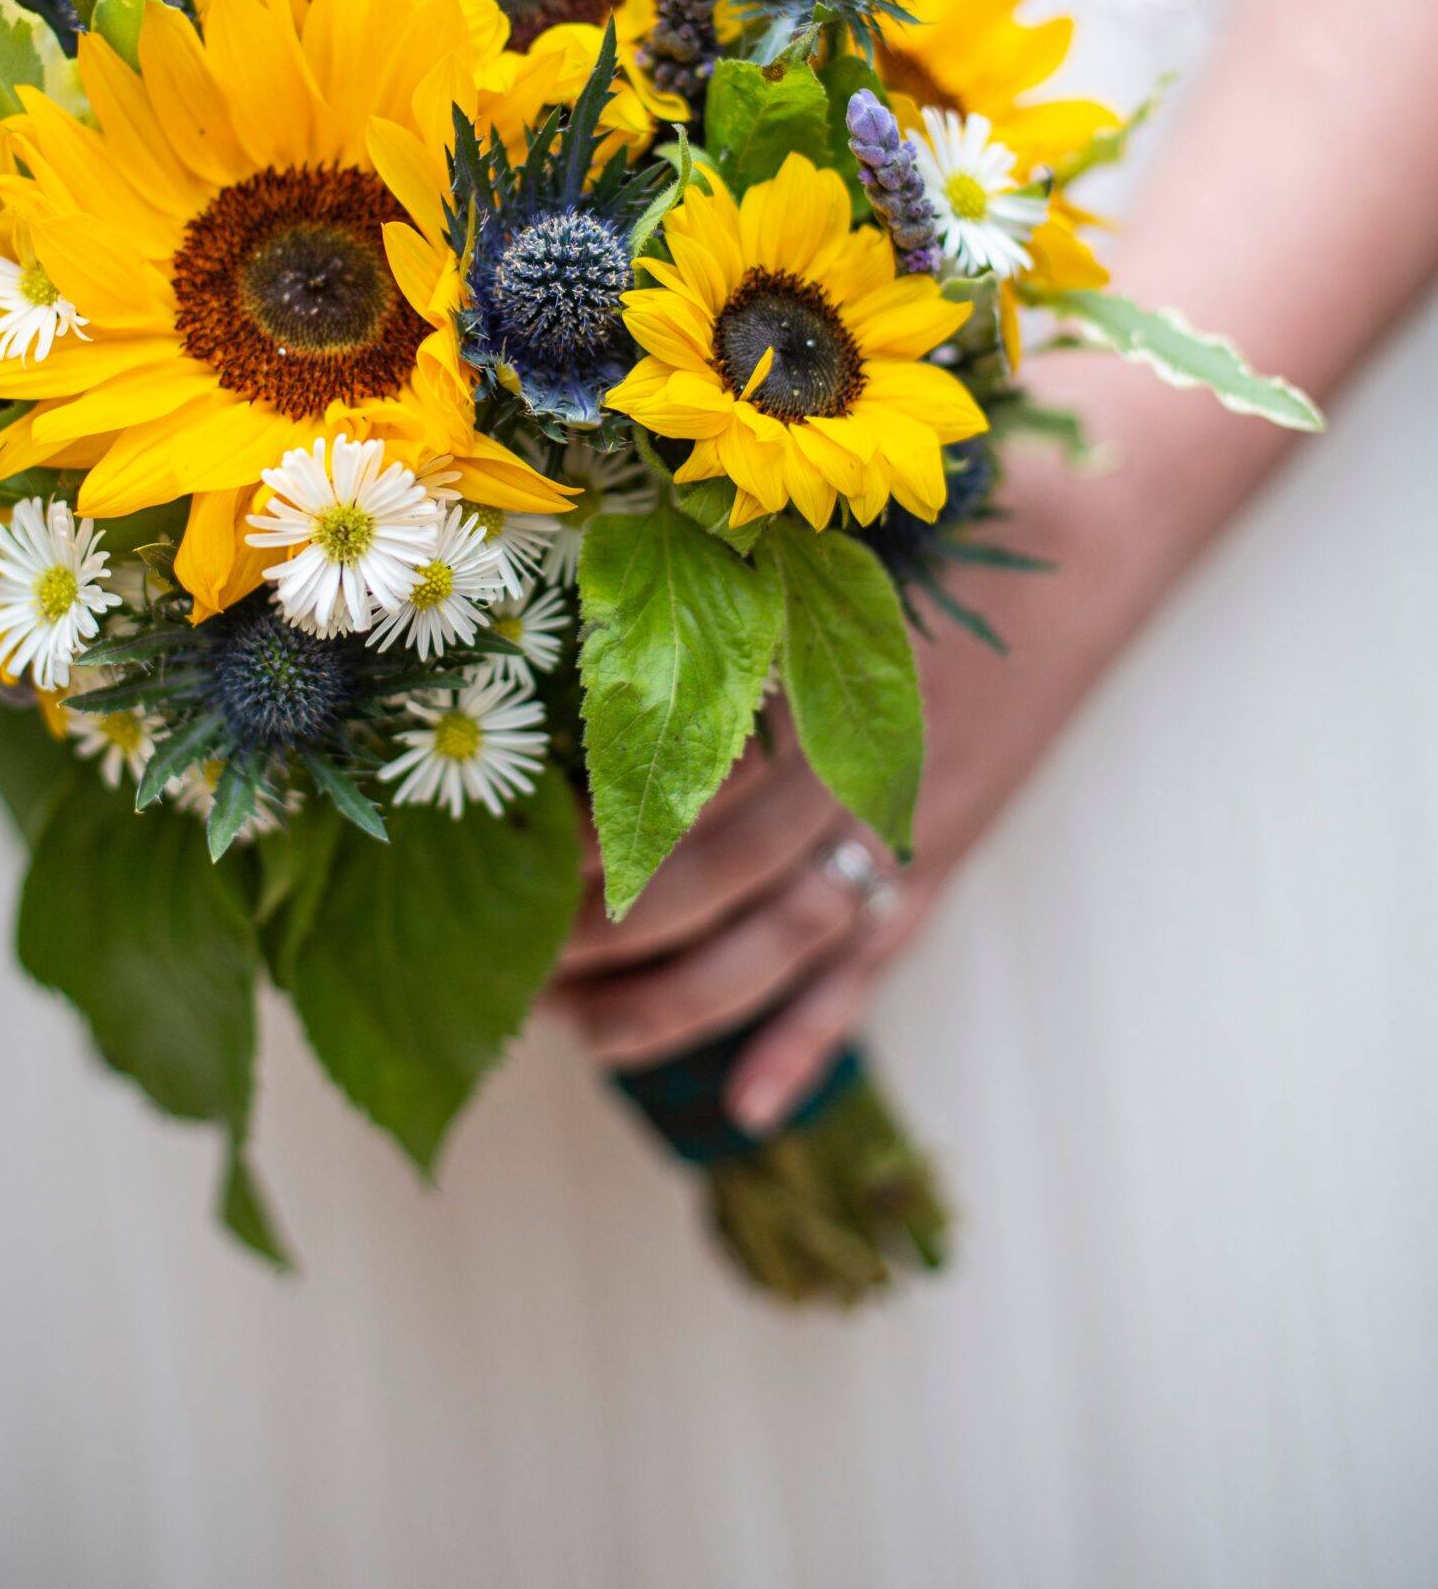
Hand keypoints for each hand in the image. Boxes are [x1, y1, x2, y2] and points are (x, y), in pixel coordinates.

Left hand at [550, 359, 1175, 1136]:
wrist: (1095, 535)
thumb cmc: (940, 508)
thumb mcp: (830, 518)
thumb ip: (732, 560)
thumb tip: (601, 575)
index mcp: (828, 664)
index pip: (703, 768)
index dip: (616, 824)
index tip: (531, 857)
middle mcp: (866, 755)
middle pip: (727, 869)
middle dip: (616, 930)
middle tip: (520, 965)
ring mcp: (912, 819)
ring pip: (786, 936)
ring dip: (682, 999)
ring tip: (583, 1034)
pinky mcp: (943, 856)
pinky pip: (871, 964)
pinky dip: (810, 1038)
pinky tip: (745, 1106)